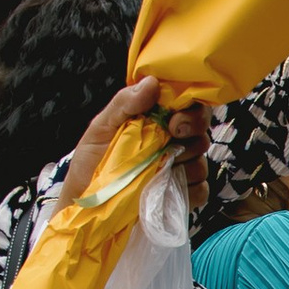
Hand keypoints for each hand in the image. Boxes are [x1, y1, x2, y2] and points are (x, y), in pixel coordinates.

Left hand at [53, 78, 206, 211]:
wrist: (86, 206)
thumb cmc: (90, 164)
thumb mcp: (100, 128)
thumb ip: (124, 103)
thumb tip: (151, 83)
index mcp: (156, 123)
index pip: (189, 107)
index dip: (191, 110)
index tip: (174, 120)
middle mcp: (172, 145)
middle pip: (202, 133)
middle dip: (191, 134)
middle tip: (171, 140)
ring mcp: (179, 171)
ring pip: (202, 162)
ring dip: (185, 165)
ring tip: (157, 172)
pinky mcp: (182, 196)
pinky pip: (201, 191)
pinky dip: (189, 191)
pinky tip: (167, 190)